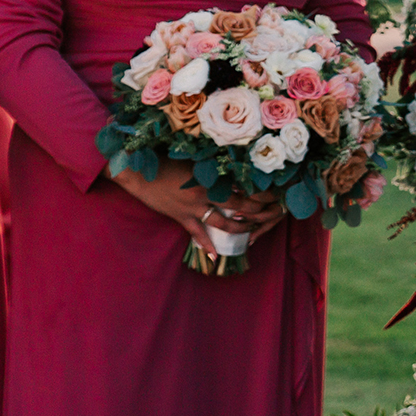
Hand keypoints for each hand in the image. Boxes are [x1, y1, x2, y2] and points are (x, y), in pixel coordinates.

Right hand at [111, 161, 284, 250]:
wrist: (139, 172)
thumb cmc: (168, 160)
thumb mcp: (197, 160)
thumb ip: (217, 165)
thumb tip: (240, 166)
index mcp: (212, 178)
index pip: (245, 188)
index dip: (263, 193)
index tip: (276, 193)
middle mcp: (206, 195)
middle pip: (240, 207)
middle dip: (259, 212)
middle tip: (273, 213)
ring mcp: (193, 209)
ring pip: (222, 223)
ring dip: (238, 228)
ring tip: (252, 231)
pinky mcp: (180, 218)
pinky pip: (196, 234)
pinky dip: (206, 245)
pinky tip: (215, 256)